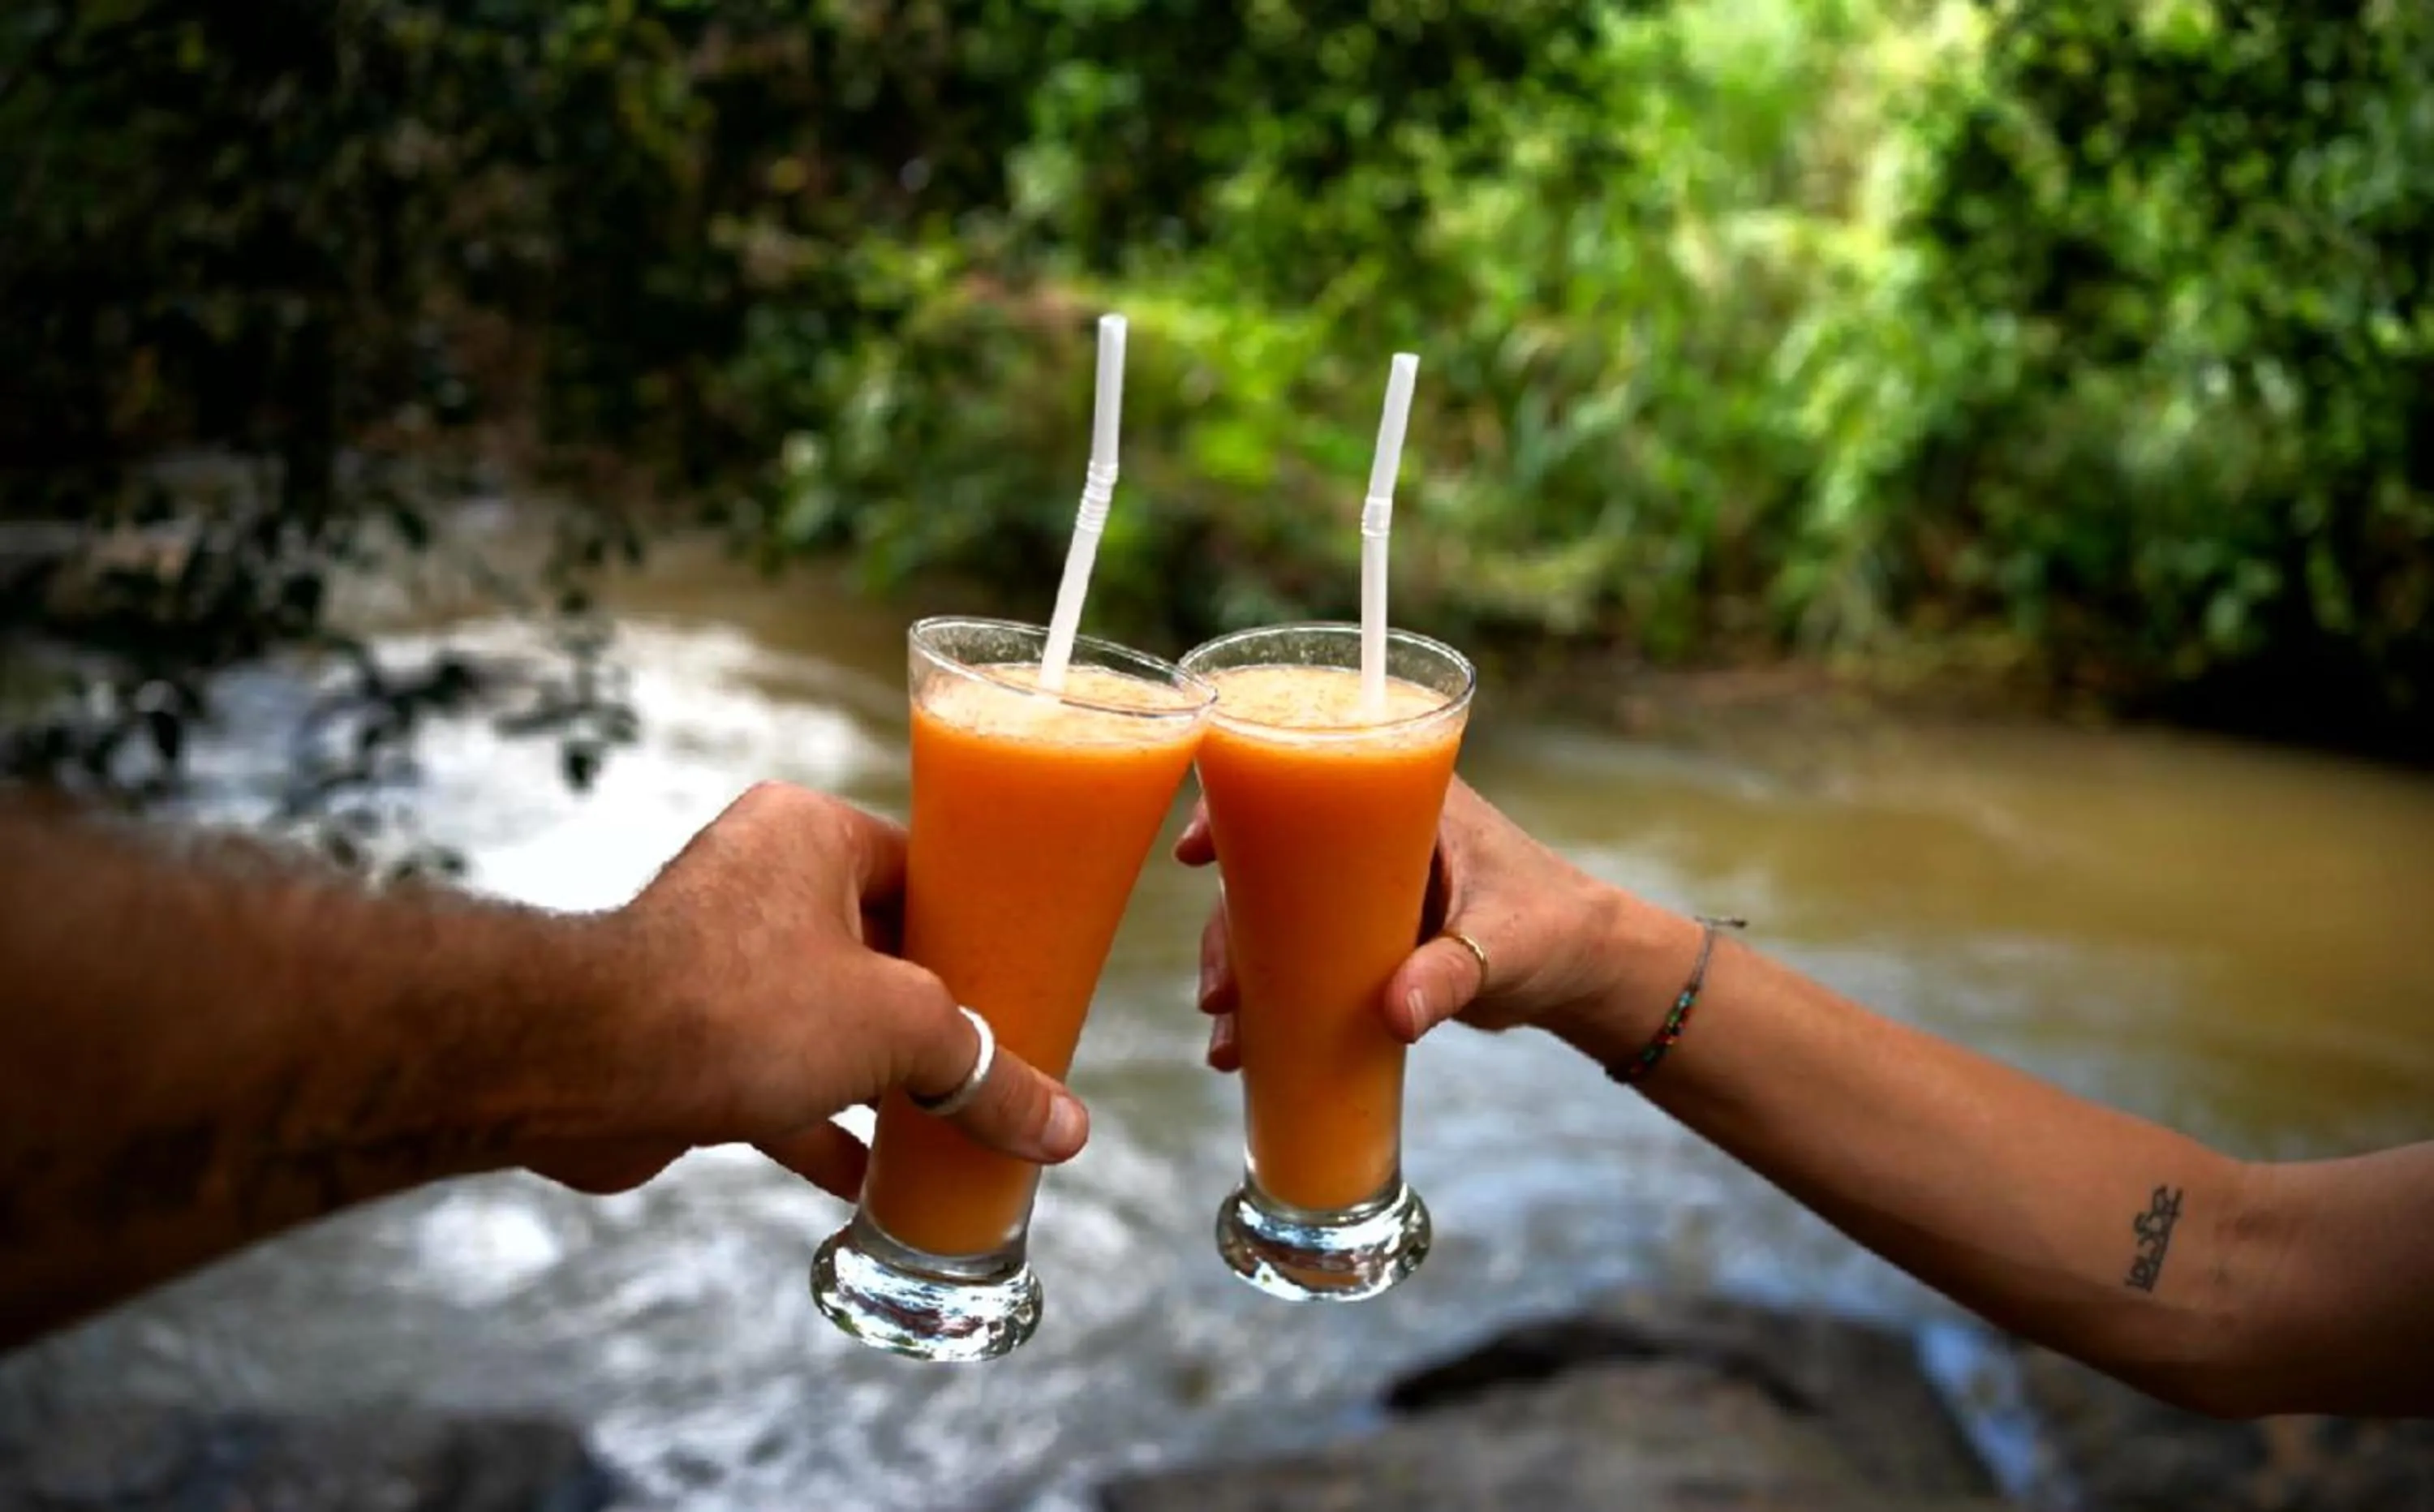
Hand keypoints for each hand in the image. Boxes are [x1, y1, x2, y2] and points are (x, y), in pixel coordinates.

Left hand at [532, 782, 1087, 1197]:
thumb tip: (1064, 1131)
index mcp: (812, 835)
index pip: (922, 870)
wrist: (578, 1067)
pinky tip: (874, 1180)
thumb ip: (985, 1073)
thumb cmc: (737, 1006)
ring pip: (826, 1019)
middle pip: (879, 950)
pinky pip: (776, 1077)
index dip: (977, 929)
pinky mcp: (685, 1037)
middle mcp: (759, 881)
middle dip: (933, 1016)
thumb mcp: (898, 1032)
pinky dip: (823, 1126)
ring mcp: (716, 961)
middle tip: (996, 1059)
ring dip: (880, 1078)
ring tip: (950, 1123)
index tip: (1024, 980)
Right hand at [1177, 778, 1697, 1067]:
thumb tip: (1395, 1015)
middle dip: (1230, 925)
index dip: (1242, 805)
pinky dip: (1270, 997)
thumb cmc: (1558, 927)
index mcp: (1406, 802)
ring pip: (1277, 919)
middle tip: (1218, 987)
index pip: (1309, 781)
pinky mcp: (1366, 942)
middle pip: (1273, 865)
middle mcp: (1371, 840)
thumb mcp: (1506, 945)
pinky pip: (1301, 960)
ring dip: (1242, 970)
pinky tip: (1246, 1046)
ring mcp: (1363, 894)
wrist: (1585, 974)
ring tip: (1227, 1033)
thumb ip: (1452, 975)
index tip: (1198, 847)